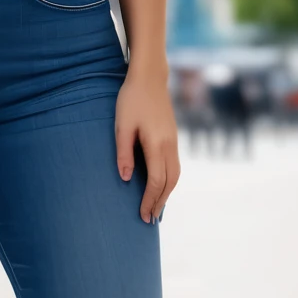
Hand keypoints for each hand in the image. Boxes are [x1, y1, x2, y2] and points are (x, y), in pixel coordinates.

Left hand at [115, 70, 178, 222]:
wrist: (150, 77)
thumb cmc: (131, 99)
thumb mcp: (122, 125)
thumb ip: (124, 153)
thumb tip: (127, 179)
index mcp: (157, 144)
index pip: (157, 181)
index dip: (149, 200)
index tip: (142, 215)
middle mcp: (170, 145)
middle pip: (170, 182)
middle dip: (161, 203)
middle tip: (150, 220)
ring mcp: (174, 141)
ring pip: (176, 175)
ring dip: (167, 194)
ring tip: (157, 208)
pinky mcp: (173, 137)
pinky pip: (175, 166)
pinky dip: (170, 181)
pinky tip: (162, 186)